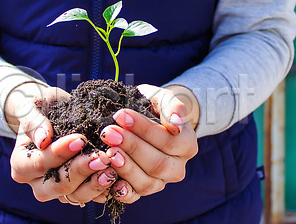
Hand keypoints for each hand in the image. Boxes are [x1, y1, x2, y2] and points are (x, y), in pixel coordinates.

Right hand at [5, 83, 117, 203]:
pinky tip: (119, 177)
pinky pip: (92, 197)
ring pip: (76, 195)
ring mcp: (59, 190)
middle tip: (101, 156)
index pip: (39, 163)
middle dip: (81, 171)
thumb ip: (34, 121)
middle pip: (59, 185)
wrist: (54, 112)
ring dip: (96, 184)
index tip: (80, 139)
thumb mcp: (33, 106)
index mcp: (22, 164)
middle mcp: (38, 183)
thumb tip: (43, 139)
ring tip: (112, 168)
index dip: (60, 153)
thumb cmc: (41, 107)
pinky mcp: (78, 191)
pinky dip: (106, 189)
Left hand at [98, 84, 198, 202]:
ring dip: (125, 168)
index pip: (168, 141)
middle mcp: (177, 168)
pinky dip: (121, 191)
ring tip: (107, 152)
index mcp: (187, 145)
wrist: (147, 118)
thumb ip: (172, 106)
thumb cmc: (154, 107)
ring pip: (147, 183)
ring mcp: (161, 182)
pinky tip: (107, 178)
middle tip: (108, 133)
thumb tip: (175, 124)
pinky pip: (134, 196)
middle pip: (157, 164)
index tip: (121, 115)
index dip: (144, 130)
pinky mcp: (143, 190)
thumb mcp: (164, 98)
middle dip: (131, 148)